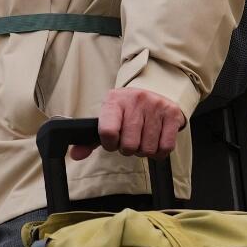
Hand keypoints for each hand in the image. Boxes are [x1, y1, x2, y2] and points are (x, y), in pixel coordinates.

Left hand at [67, 87, 183, 160]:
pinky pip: (166, 147)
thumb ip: (89, 140)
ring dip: (144, 151)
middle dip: (128, 149)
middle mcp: (135, 100)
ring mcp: (155, 105)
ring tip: (142, 139)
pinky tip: (155, 141)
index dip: (110, 144)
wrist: (152, 91)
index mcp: (114, 100)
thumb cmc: (126, 111)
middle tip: (130, 140)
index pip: (108, 131)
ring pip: (148, 149)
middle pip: (129, 145)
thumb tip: (74, 155)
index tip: (112, 142)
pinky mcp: (172, 113)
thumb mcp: (107, 119)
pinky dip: (159, 152)